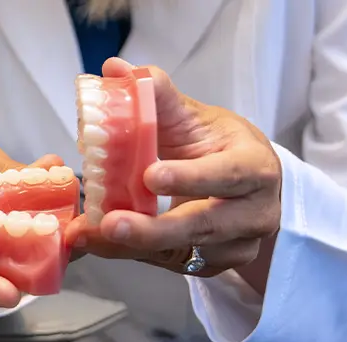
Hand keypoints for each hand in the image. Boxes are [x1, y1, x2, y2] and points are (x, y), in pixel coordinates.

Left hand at [68, 58, 281, 278]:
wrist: (244, 186)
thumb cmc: (217, 147)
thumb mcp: (194, 118)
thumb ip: (158, 95)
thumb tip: (114, 69)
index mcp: (256, 169)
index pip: (229, 174)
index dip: (191, 177)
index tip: (150, 176)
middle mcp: (254, 214)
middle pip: (203, 227)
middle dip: (153, 230)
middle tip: (109, 224)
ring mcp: (236, 247)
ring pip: (181, 252)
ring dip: (131, 246)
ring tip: (90, 235)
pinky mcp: (213, 266)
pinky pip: (167, 264)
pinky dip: (132, 254)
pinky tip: (102, 242)